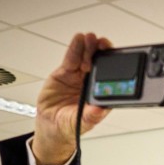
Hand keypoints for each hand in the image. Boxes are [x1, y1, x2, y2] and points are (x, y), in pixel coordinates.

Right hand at [32, 32, 112, 164]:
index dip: (112, 67)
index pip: (110, 77)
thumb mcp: (81, 123)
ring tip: (90, 38)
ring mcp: (79, 77)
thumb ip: (91, 116)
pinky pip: (71, 59)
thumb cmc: (69, 126)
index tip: (113, 59)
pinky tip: (78, 40)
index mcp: (101, 95)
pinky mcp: (65, 73)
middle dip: (102, 52)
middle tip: (102, 43)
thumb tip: (101, 110)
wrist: (50, 126)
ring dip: (89, 47)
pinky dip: (75, 48)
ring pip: (86, 58)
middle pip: (100, 64)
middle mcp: (92, 84)